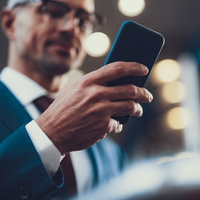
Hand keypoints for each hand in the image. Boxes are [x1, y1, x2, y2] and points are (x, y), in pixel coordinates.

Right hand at [35, 61, 152, 153]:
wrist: (51, 133)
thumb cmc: (63, 109)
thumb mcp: (74, 89)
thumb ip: (92, 83)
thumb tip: (116, 79)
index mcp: (88, 82)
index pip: (117, 68)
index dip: (134, 67)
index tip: (144, 69)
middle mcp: (96, 94)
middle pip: (130, 89)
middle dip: (143, 93)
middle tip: (148, 96)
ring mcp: (101, 111)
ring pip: (130, 106)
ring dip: (137, 109)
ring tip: (138, 110)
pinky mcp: (103, 126)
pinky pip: (118, 124)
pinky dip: (118, 125)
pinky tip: (114, 125)